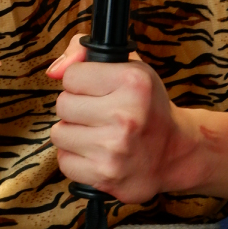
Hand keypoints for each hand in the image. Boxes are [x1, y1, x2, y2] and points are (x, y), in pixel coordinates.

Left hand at [46, 33, 186, 202]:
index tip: (99, 89)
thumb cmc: (147, 106)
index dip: (82, 81)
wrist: (174, 152)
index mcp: (133, 82)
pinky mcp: (105, 176)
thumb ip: (84, 53)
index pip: (71, 76)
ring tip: (98, 133)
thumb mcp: (128, 66)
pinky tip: (97, 153)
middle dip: (76, 107)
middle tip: (99, 112)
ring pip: (59, 134)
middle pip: (62, 105)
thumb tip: (53, 72)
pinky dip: (76, 158)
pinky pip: (64, 161)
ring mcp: (114, 149)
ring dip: (73, 133)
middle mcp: (125, 116)